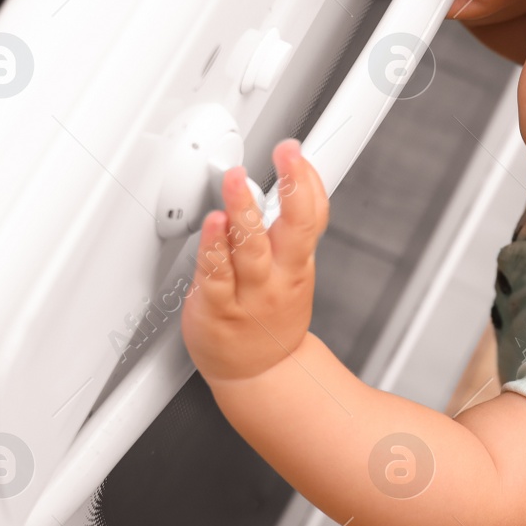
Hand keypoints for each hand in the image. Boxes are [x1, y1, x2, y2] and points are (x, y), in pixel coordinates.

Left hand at [182, 139, 328, 381]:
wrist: (259, 372)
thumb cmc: (271, 316)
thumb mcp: (295, 269)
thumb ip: (290, 226)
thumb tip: (294, 180)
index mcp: (297, 263)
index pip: (313, 217)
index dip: (308, 182)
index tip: (296, 153)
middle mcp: (278, 276)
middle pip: (294, 228)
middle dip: (293, 187)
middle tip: (286, 154)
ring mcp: (248, 294)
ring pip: (250, 250)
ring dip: (244, 213)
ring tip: (237, 181)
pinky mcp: (215, 308)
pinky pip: (215, 276)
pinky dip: (214, 248)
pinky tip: (212, 226)